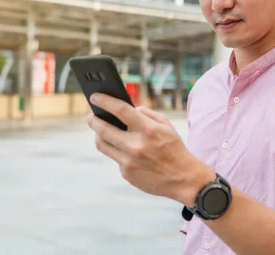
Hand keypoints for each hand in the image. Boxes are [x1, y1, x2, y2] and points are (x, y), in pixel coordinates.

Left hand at [87, 93, 213, 205]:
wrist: (183, 178)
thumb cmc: (174, 148)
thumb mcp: (165, 125)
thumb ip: (145, 114)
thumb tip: (126, 109)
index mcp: (147, 129)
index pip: (120, 110)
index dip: (104, 101)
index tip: (94, 97)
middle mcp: (136, 145)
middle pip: (103, 129)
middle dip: (93, 120)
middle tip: (91, 116)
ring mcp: (129, 161)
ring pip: (102, 144)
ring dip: (98, 135)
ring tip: (100, 130)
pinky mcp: (126, 173)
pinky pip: (115, 158)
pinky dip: (117, 151)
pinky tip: (123, 149)